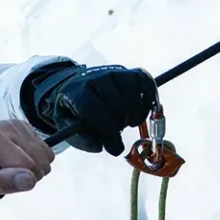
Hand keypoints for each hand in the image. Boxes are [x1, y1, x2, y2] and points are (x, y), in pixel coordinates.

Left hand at [0, 118, 55, 198]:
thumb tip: (29, 180)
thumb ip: (2, 183)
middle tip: (9, 176)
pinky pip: (47, 152)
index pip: (25, 164)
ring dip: (35, 169)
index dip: (21, 180)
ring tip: (14, 169)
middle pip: (37, 161)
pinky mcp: (28, 126)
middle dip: (28, 175)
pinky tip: (22, 160)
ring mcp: (18, 124)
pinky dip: (39, 161)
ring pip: (45, 157)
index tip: (6, 181)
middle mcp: (5, 126)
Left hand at [32, 64, 157, 154]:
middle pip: (116, 104)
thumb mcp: (70, 128)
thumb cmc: (76, 113)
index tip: (112, 145)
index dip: (106, 130)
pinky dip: (148, 102)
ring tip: (128, 122)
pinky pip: (146, 84)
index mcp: (75, 92)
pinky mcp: (129, 72)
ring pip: (133, 93)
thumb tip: (105, 146)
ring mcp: (114, 72)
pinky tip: (140, 113)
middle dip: (119, 124)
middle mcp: (95, 77)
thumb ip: (84, 140)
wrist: (79, 89)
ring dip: (135, 114)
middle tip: (117, 132)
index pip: (93, 109)